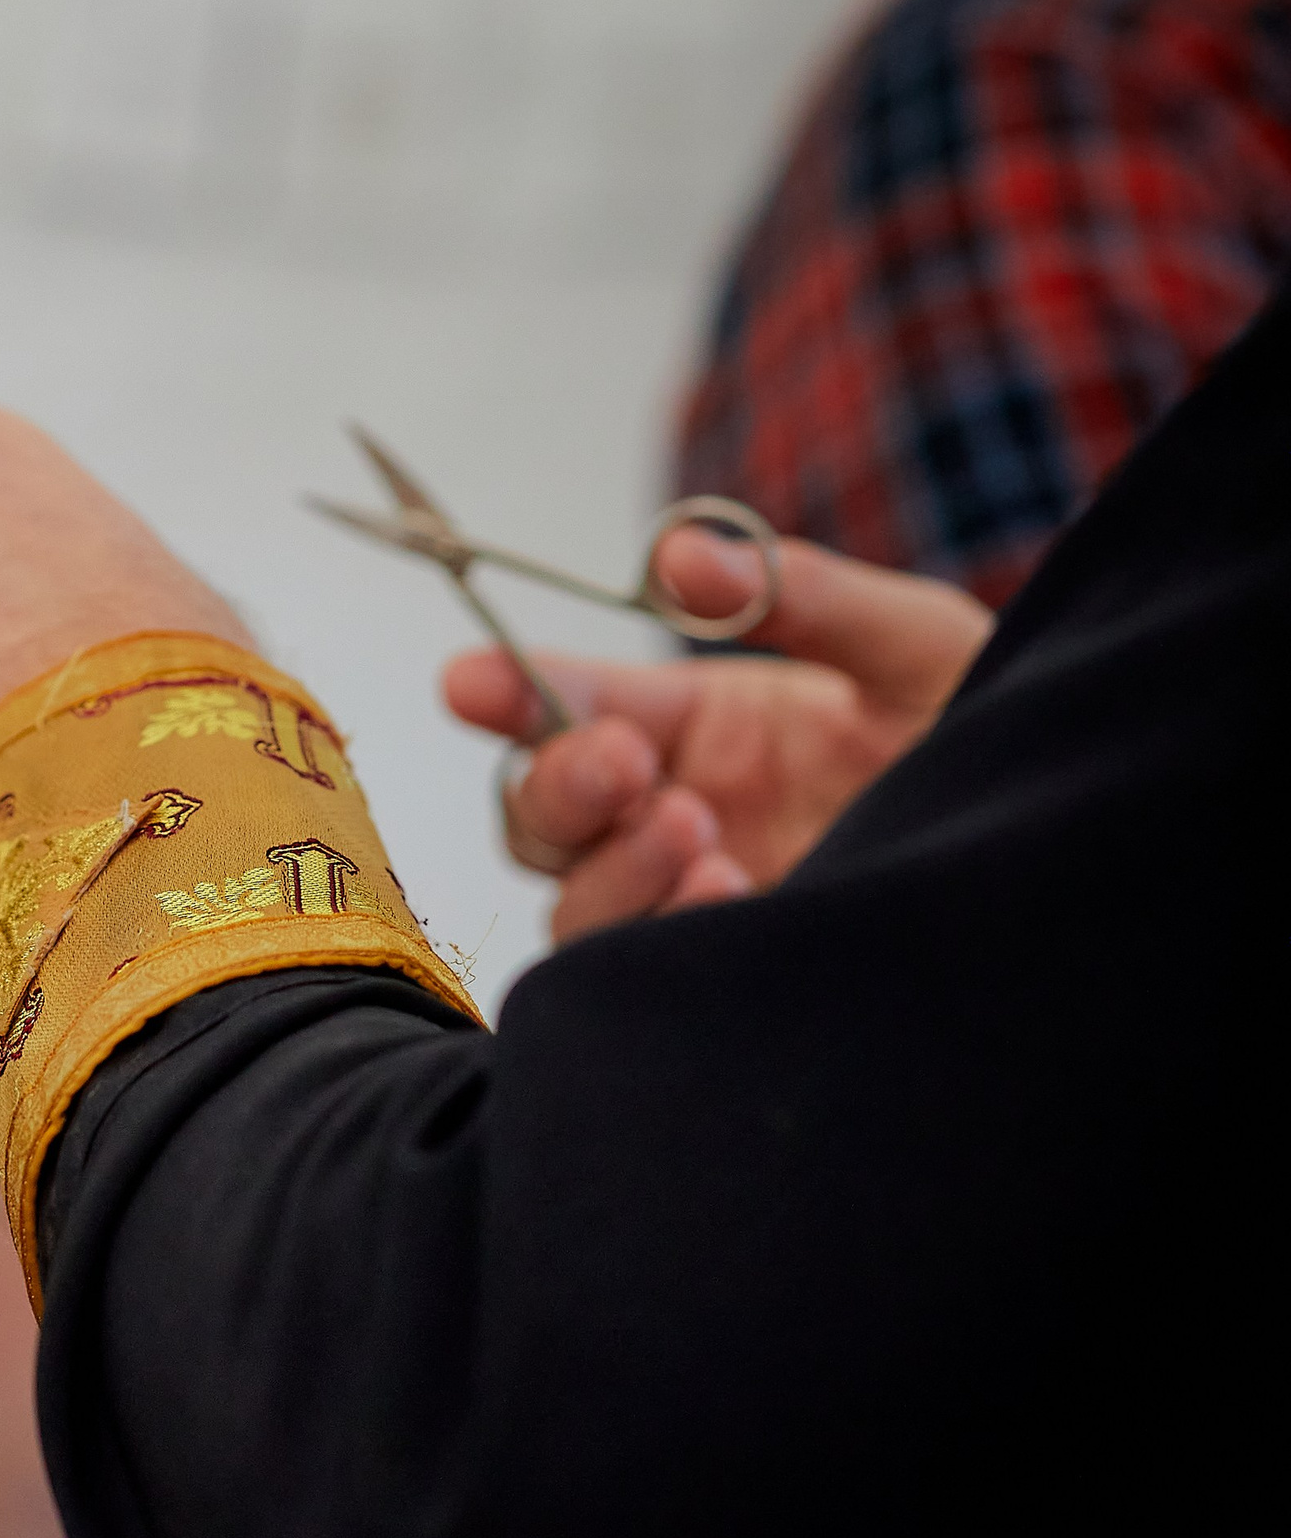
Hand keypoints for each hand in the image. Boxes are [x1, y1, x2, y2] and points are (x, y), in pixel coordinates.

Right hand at [444, 526, 993, 941]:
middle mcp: (673, 815)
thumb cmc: (990, 735)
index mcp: (695, 724)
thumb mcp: (913, 644)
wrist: (1068, 852)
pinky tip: (732, 901)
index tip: (469, 679)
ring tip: (705, 837)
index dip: (505, 690)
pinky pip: (631, 981)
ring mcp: (691, 906)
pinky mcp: (722, 982)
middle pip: (539, 818)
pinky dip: (655, 942)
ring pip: (572, 907)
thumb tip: (676, 555)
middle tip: (633, 764)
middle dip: (562, 784)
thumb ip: (800, 593)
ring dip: (613, 870)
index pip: (564, 704)